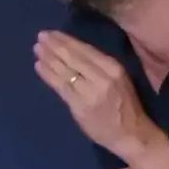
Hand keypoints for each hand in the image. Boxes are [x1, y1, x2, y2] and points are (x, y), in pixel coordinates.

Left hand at [33, 30, 145, 152]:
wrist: (131, 134)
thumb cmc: (126, 105)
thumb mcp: (120, 79)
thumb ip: (100, 67)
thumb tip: (73, 52)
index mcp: (114, 68)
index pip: (85, 50)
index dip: (66, 40)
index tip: (52, 33)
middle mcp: (101, 78)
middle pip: (73, 58)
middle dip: (55, 46)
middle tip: (41, 36)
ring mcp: (89, 93)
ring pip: (64, 71)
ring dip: (48, 58)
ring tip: (37, 49)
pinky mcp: (79, 107)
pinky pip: (60, 87)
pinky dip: (48, 75)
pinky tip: (39, 66)